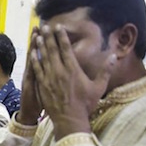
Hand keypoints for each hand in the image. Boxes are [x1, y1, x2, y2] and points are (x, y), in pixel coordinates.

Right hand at [16, 27, 43, 125]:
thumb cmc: (38, 102)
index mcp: (38, 72)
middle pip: (35, 52)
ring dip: (33, 45)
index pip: (41, 53)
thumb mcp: (43, 87)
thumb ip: (47, 75)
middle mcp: (33, 72)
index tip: (45, 30)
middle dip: (37, 39)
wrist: (29, 114)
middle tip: (39, 25)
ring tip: (35, 33)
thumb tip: (54, 66)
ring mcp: (30, 77)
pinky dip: (32, 61)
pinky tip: (32, 52)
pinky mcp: (29, 84)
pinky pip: (32, 70)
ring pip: (32, 58)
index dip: (43, 42)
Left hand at [30, 24, 114, 139]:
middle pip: (53, 50)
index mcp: (73, 70)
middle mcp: (60, 72)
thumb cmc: (85, 104)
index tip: (58, 27)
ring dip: (40, 46)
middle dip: (49, 37)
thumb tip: (114, 56)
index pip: (66, 49)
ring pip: (43, 58)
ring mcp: (49, 79)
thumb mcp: (99, 87)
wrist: (70, 119)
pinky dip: (35, 61)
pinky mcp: (42, 86)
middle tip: (45, 26)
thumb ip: (105, 70)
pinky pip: (37, 70)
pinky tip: (32, 53)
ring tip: (37, 36)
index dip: (62, 36)